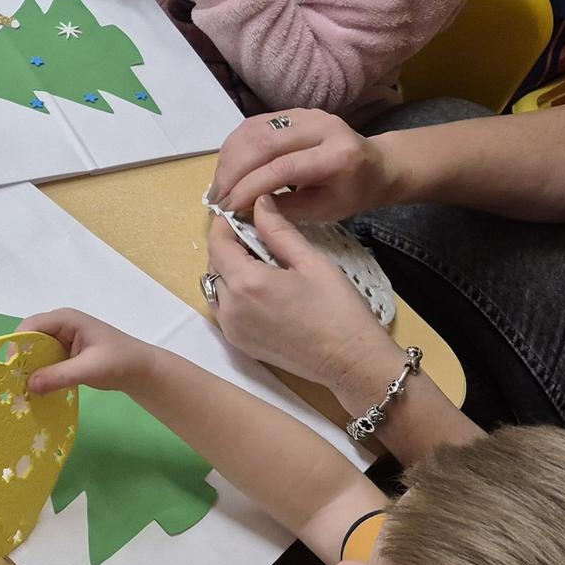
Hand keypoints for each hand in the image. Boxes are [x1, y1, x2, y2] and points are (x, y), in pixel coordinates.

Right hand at [17, 309, 156, 395]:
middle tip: (10, 382)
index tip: (7, 368)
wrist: (142, 371)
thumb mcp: (90, 369)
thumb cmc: (120, 362)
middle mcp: (60, 326)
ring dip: (28, 368)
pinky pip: (44, 360)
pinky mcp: (65, 353)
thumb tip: (28, 385)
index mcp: (66, 319)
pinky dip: (39, 373)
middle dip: (20, 358)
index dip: (16, 344)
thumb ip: (60, 375)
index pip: (31, 326)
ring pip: (35, 351)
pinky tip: (35, 388)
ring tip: (18, 388)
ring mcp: (62, 339)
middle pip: (29, 338)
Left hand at [206, 200, 389, 387]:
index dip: (225, 224)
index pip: (217, 242)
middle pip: (214, 263)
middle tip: (259, 238)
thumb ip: (279, 231)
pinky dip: (233, 293)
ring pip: (216, 285)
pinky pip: (223, 308)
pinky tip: (262, 290)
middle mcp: (230, 307)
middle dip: (230, 246)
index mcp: (247, 283)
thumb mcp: (312, 262)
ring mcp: (231, 328)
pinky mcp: (238, 343)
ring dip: (229, 270)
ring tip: (262, 265)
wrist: (350, 361)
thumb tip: (259, 203)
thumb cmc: (338, 310)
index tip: (242, 214)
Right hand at [209, 108, 395, 220]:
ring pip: (252, 131)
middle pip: (262, 143)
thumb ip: (285, 209)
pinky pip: (253, 126)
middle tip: (216, 199)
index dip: (249, 188)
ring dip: (228, 160)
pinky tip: (227, 169)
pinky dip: (234, 148)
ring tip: (218, 187)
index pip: (282, 168)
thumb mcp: (326, 211)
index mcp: (337, 154)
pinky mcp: (291, 111)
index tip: (228, 209)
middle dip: (232, 173)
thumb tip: (242, 209)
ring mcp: (305, 113)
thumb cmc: (353, 192)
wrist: (377, 164)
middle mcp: (321, 126)